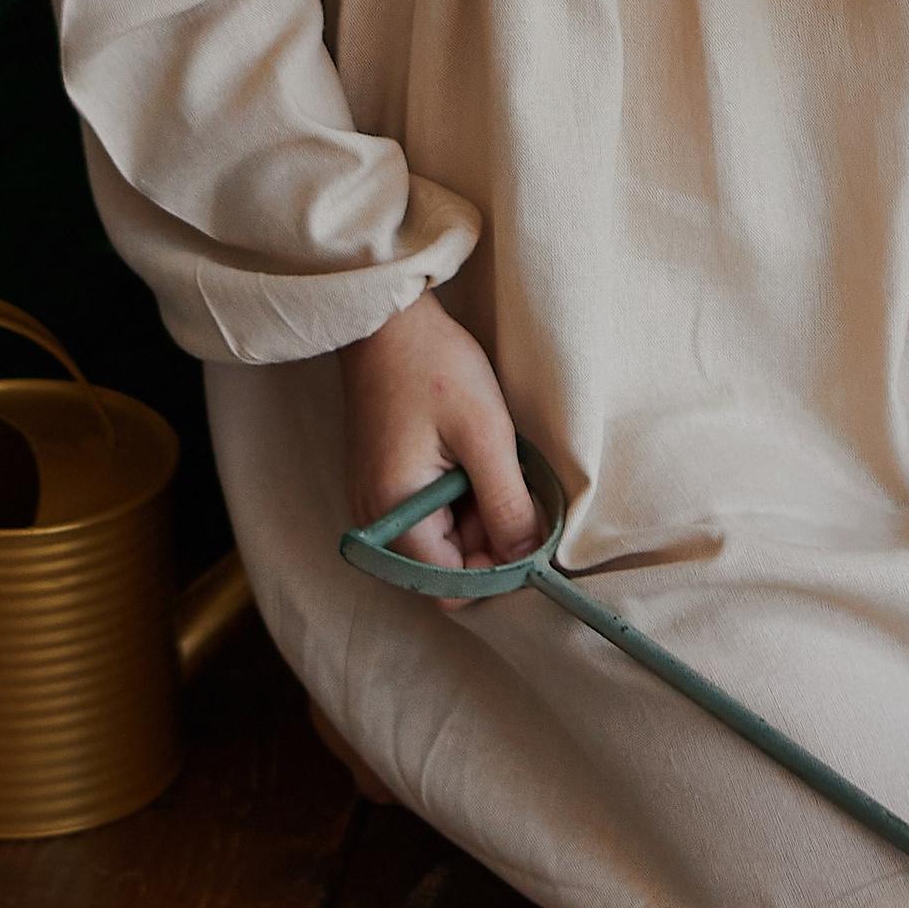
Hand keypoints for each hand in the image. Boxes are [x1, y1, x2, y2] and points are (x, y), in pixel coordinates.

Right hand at [340, 290, 536, 572]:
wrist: (389, 320)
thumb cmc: (435, 367)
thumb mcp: (485, 434)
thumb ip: (506, 503)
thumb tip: (529, 557)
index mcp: (394, 513)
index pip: (449, 587)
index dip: (497, 573)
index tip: (533, 538)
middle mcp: (375, 518)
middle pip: (445, 567)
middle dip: (490, 540)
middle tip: (514, 483)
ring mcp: (376, 501)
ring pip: (441, 541)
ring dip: (478, 516)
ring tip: (493, 461)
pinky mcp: (384, 482)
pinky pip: (428, 515)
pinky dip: (460, 498)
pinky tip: (474, 458)